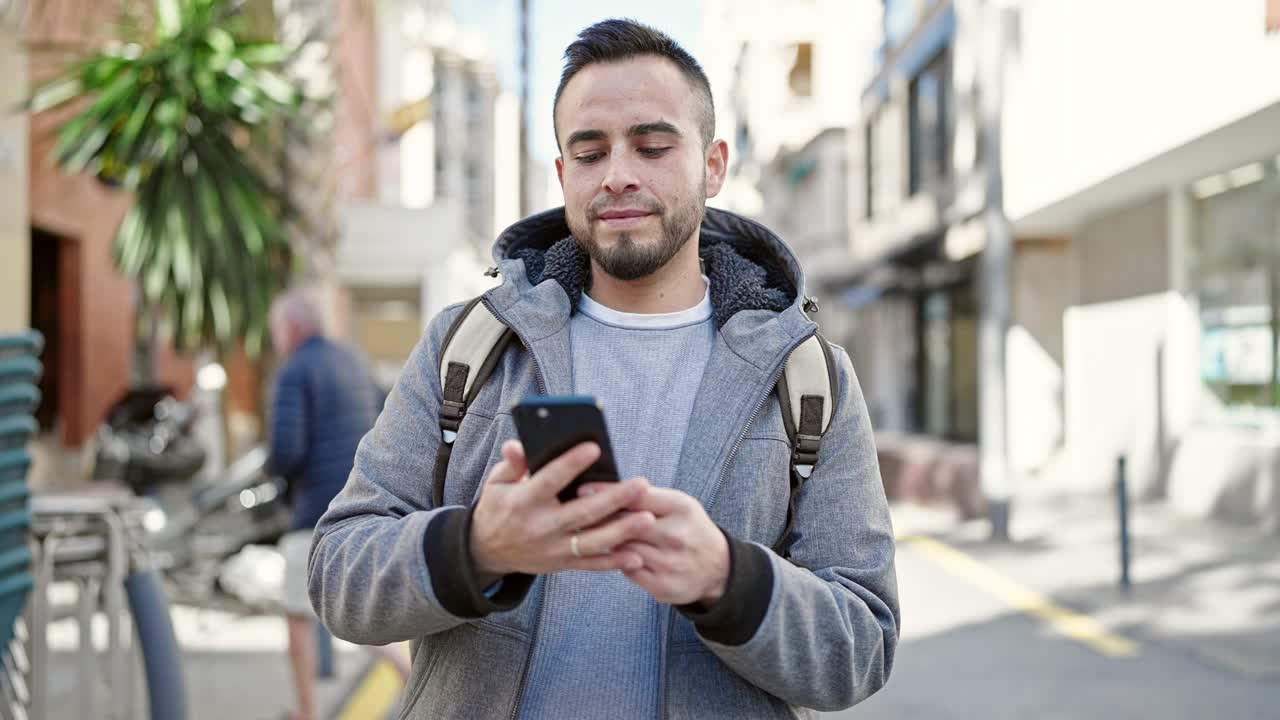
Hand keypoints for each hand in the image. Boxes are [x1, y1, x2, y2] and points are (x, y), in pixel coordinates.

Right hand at [469, 441, 655, 583]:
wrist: (487, 552)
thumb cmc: (498, 508)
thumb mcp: (496, 483)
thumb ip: (512, 464)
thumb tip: (517, 445)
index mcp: (523, 501)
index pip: (550, 479)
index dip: (571, 464)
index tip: (594, 448)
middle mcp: (540, 526)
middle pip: (582, 512)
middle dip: (614, 499)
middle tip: (641, 485)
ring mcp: (553, 548)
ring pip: (593, 541)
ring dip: (622, 531)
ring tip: (648, 519)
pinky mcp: (561, 563)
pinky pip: (591, 564)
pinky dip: (614, 562)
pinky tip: (636, 555)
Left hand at [585, 485, 728, 605]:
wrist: (717, 568)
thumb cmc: (690, 528)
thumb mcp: (678, 504)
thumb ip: (646, 497)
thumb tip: (606, 490)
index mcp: (681, 508)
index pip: (636, 497)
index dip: (607, 492)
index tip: (582, 490)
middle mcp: (676, 536)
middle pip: (626, 524)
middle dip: (599, 518)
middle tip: (574, 512)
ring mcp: (669, 563)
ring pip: (623, 549)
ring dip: (603, 541)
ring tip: (583, 533)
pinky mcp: (662, 586)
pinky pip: (628, 570)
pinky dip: (617, 561)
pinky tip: (607, 555)